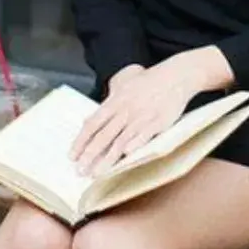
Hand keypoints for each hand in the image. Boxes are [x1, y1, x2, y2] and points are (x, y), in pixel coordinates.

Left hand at [72, 48, 233, 175]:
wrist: (176, 75)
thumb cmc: (149, 81)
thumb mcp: (123, 85)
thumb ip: (106, 104)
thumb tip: (89, 120)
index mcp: (115, 101)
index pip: (93, 124)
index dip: (80, 141)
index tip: (72, 156)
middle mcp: (125, 110)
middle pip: (103, 136)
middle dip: (89, 155)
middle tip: (79, 171)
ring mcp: (142, 117)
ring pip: (120, 141)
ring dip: (107, 159)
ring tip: (97, 173)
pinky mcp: (159, 122)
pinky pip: (144, 137)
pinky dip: (135, 146)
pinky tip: (126, 158)